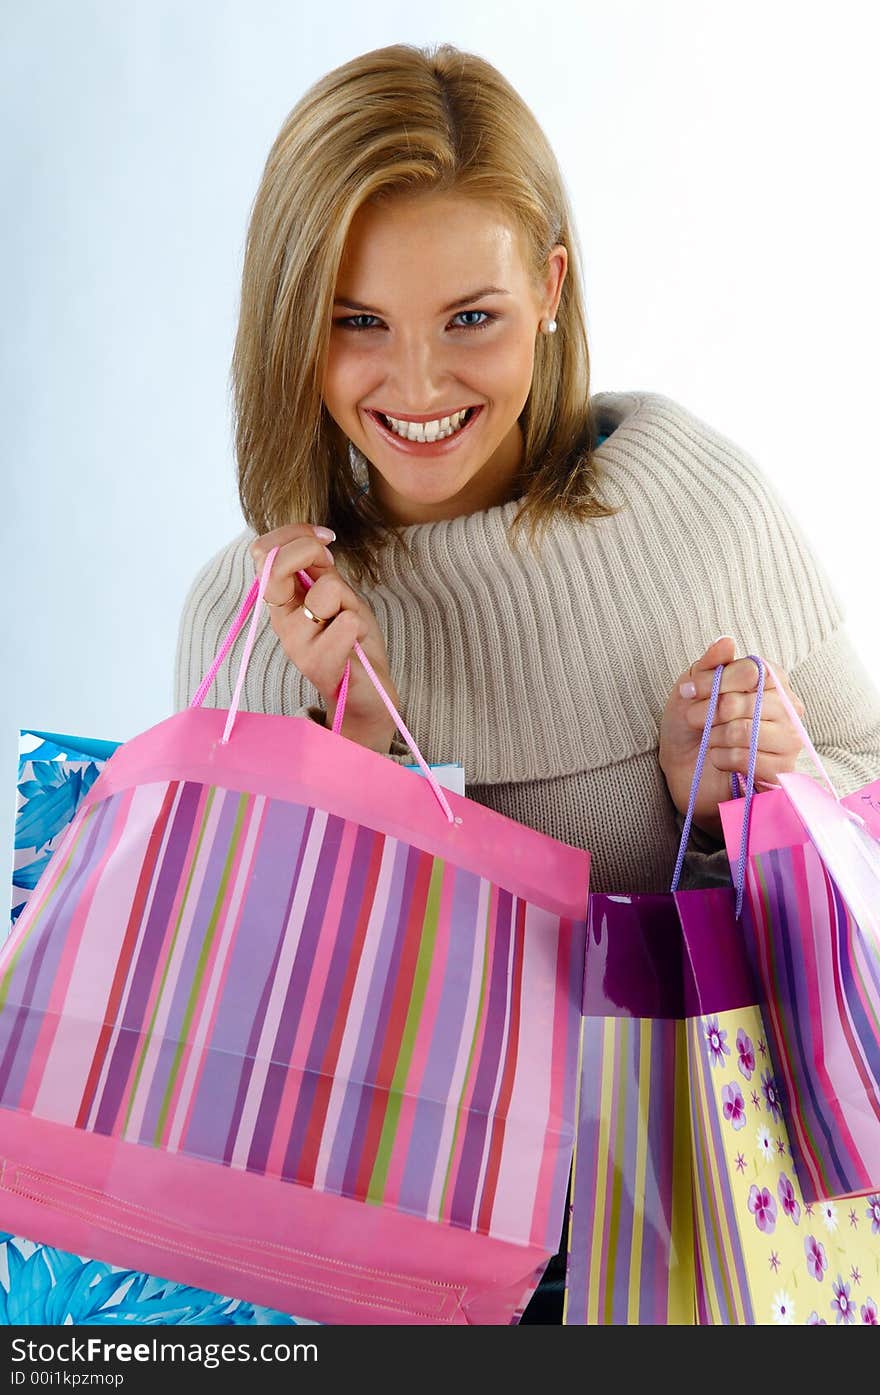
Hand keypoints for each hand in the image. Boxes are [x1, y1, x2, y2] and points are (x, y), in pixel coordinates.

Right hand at [250, 524, 399, 753]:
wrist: (365, 691)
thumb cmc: (351, 642)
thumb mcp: (337, 595)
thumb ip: (320, 569)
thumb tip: (314, 538)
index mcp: (282, 602)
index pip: (263, 553)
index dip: (293, 533)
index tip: (325, 537)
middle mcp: (281, 622)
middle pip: (273, 567)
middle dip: (308, 550)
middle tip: (331, 563)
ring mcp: (296, 644)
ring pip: (326, 591)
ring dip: (348, 601)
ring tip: (348, 623)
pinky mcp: (319, 664)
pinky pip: (347, 622)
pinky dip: (359, 626)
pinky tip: (355, 644)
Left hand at [659, 637, 805, 839]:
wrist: (685, 766)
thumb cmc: (692, 721)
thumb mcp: (692, 686)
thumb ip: (710, 663)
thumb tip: (726, 641)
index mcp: (771, 679)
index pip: (753, 671)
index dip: (716, 682)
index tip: (688, 691)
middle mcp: (788, 705)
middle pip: (746, 702)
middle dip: (709, 712)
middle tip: (694, 719)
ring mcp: (790, 738)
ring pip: (743, 731)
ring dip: (714, 736)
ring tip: (710, 739)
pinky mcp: (782, 769)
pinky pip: (746, 759)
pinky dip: (722, 758)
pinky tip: (720, 758)